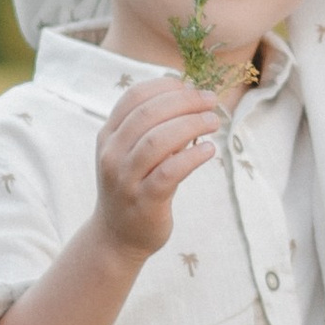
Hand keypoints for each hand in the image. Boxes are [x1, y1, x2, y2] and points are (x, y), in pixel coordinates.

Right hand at [0, 82, 223, 324]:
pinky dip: (192, 156)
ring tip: (214, 122)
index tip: (190, 86)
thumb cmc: (134, 187)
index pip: (133, 97)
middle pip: (148, 114)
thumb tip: (191, 96)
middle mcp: (112, 154)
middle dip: (184, 102)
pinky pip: (170, 172)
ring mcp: (125, 179)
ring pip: (158, 141)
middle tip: (211, 102)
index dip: (165, 86)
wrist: (117, 238)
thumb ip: (154, 127)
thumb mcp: (134, 153)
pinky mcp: (144, 201)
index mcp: (109, 135)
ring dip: (191, 125)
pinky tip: (208, 150)